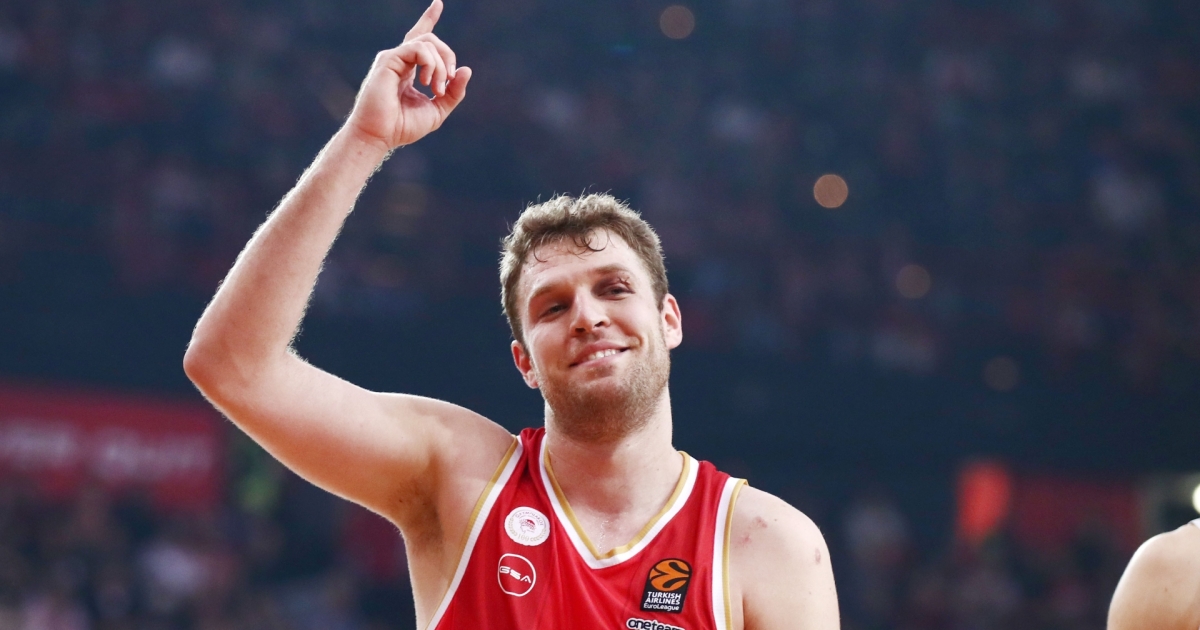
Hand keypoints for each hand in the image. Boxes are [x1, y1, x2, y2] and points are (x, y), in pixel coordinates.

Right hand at [345, 0, 471, 151]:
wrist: (379, 136)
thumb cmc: (402, 127)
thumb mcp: (437, 111)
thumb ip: (453, 93)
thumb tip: (466, 69)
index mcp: (408, 70)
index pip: (420, 39)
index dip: (429, 19)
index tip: (438, 3)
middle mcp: (399, 60)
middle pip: (431, 40)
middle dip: (447, 57)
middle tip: (446, 84)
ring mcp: (392, 58)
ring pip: (426, 43)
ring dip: (439, 65)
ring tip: (436, 88)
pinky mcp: (388, 60)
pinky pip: (417, 48)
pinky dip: (429, 63)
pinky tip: (427, 82)